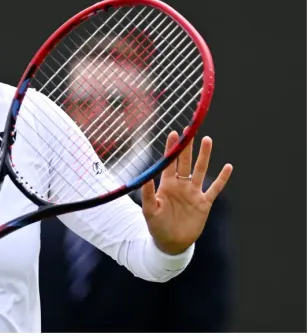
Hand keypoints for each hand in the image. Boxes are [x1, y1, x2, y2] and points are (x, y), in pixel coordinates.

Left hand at [141, 130, 232, 254]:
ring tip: (208, 140)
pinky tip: (228, 167)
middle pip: (186, 162)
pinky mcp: (204, 203)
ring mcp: (193, 193)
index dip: (172, 149)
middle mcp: (181, 185)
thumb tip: (145, 176)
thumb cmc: (157, 226)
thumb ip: (147, 193)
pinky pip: (215, 189)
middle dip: (188, 147)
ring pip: (201, 170)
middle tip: (190, 130)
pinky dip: (222, 179)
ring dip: (205, 156)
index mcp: (167, 185)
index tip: (174, 133)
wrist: (170, 243)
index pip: (169, 163)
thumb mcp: (149, 209)